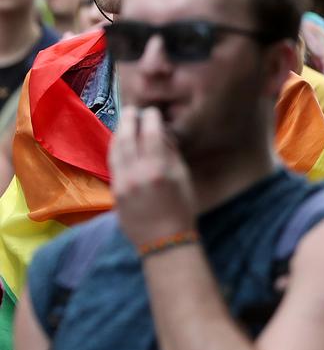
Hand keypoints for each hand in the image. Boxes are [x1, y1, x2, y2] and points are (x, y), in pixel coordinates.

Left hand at [109, 107, 197, 249]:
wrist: (164, 239)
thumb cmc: (182, 209)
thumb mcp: (183, 179)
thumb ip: (171, 155)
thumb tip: (161, 135)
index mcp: (158, 169)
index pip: (150, 135)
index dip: (150, 119)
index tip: (152, 111)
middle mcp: (136, 173)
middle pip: (127, 139)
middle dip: (129, 121)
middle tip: (132, 110)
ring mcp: (122, 182)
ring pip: (116, 150)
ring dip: (119, 133)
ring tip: (123, 123)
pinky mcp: (114, 191)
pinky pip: (113, 164)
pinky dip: (116, 150)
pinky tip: (120, 144)